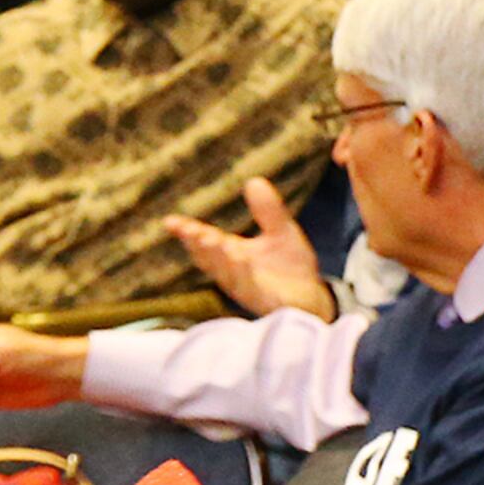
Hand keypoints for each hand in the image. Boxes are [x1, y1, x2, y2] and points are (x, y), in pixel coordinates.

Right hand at [165, 178, 331, 319]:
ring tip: (215, 241)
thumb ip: (268, 211)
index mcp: (233, 256)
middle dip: (202, 247)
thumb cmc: (289, 266)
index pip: (205, 243)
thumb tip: (254, 180)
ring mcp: (250, 291)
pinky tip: (244, 261)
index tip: (171, 222)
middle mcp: (235, 275)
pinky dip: (248, 278)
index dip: (188, 233)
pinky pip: (257, 292)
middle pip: (212, 262)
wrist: (312, 298)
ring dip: (221, 260)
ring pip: (230, 277)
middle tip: (195, 232)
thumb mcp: (281, 232)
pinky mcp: (270, 303)